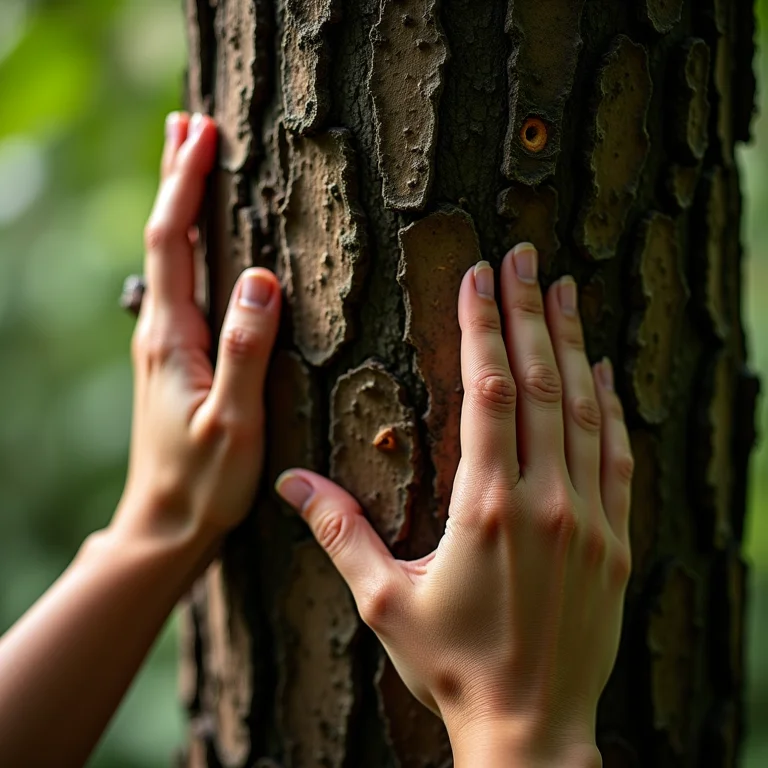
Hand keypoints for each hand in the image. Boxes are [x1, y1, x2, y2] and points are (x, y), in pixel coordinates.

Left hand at [115, 112, 280, 550]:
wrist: (165, 523)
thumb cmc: (203, 480)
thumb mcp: (233, 420)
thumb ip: (246, 349)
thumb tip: (261, 279)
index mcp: (171, 338)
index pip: (173, 242)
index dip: (185, 183)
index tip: (202, 133)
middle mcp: (159, 331)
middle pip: (163, 238)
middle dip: (174, 178)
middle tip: (186, 124)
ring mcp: (163, 345)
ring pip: (169, 260)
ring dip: (179, 206)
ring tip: (188, 165)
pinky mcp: (174, 360)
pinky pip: (180, 286)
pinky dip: (188, 247)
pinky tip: (202, 248)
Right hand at [276, 243, 631, 764]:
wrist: (532, 728)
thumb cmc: (453, 668)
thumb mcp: (385, 601)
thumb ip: (339, 534)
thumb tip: (290, 483)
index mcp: (486, 509)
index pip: (488, 392)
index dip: (482, 328)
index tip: (477, 278)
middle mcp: (544, 502)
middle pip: (539, 384)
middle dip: (528, 313)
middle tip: (522, 256)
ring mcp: (588, 518)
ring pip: (583, 409)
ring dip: (571, 344)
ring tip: (563, 289)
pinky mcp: (613, 539)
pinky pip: (617, 455)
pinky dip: (609, 406)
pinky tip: (602, 370)